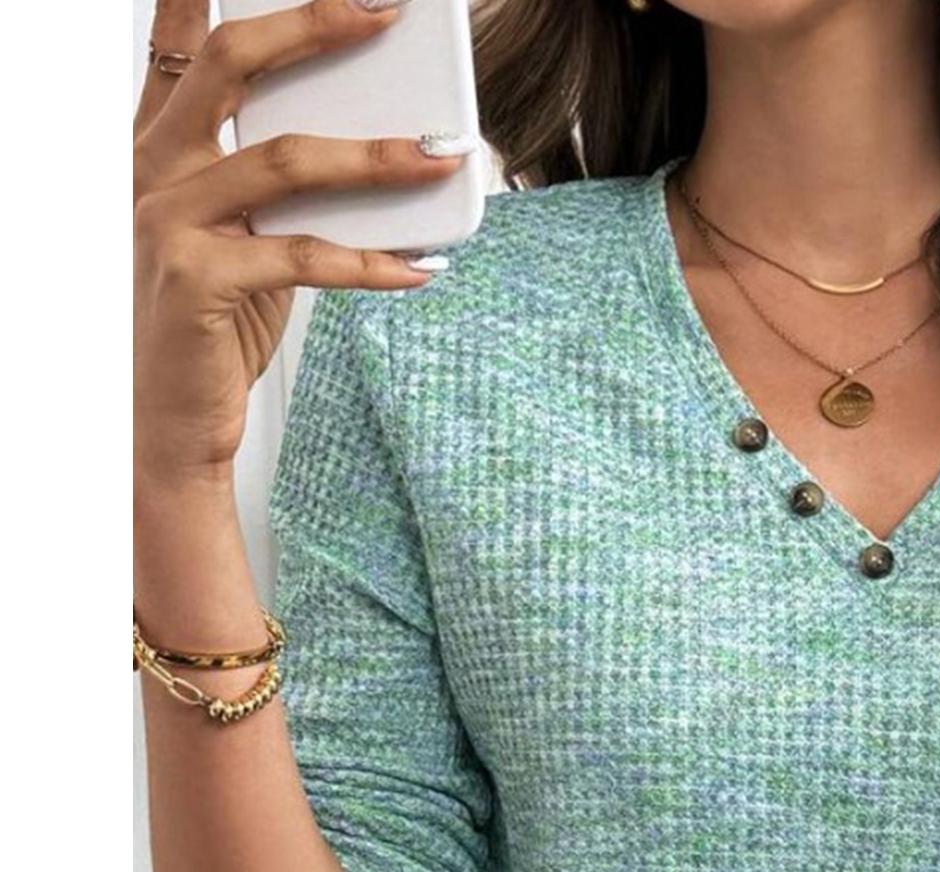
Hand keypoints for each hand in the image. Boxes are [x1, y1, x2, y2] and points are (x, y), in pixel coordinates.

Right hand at [133, 0, 466, 484]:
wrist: (168, 419)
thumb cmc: (210, 326)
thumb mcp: (244, 239)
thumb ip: (282, 190)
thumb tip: (375, 151)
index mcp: (159, 146)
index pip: (185, 44)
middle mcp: (154, 168)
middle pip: (234, 66)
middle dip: (313, 28)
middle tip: (384, 14)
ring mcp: (168, 220)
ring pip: (285, 161)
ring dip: (376, 157)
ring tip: (441, 156)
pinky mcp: (196, 280)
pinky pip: (302, 256)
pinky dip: (369, 262)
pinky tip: (419, 267)